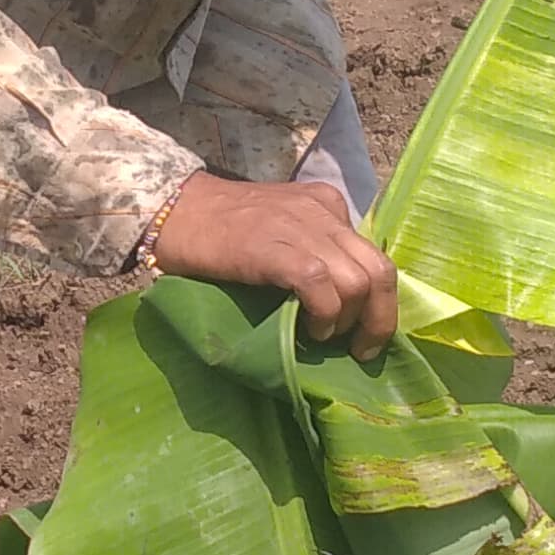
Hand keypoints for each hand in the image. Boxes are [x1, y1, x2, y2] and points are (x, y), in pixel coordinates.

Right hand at [149, 173, 402, 359]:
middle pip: (379, 271)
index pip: (375, 257)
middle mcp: (322, 211)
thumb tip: (344, 303)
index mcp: (328, 205)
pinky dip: (323, 314)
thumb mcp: (281, 230)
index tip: (365, 334)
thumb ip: (313, 250)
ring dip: (347, 321)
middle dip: (378, 320)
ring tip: (322, 336)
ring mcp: (300, 227)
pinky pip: (320, 284)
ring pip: (357, 281)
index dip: (380, 303)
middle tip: (359, 349)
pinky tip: (308, 329)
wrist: (173, 211)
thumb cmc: (221, 232)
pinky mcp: (274, 247)